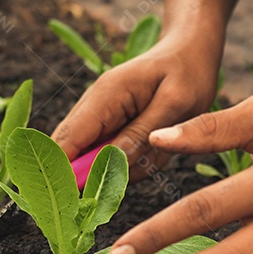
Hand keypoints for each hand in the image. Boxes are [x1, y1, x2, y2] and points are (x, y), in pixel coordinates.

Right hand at [52, 37, 218, 180]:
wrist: (190, 48)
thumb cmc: (187, 70)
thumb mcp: (174, 103)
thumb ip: (142, 133)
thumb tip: (111, 163)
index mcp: (105, 97)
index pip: (68, 141)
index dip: (61, 174)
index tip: (63, 205)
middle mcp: (96, 107)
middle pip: (72, 155)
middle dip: (92, 179)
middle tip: (116, 195)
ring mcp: (103, 118)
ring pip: (97, 161)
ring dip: (125, 169)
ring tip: (159, 153)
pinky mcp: (114, 127)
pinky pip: (116, 158)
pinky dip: (136, 163)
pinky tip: (158, 151)